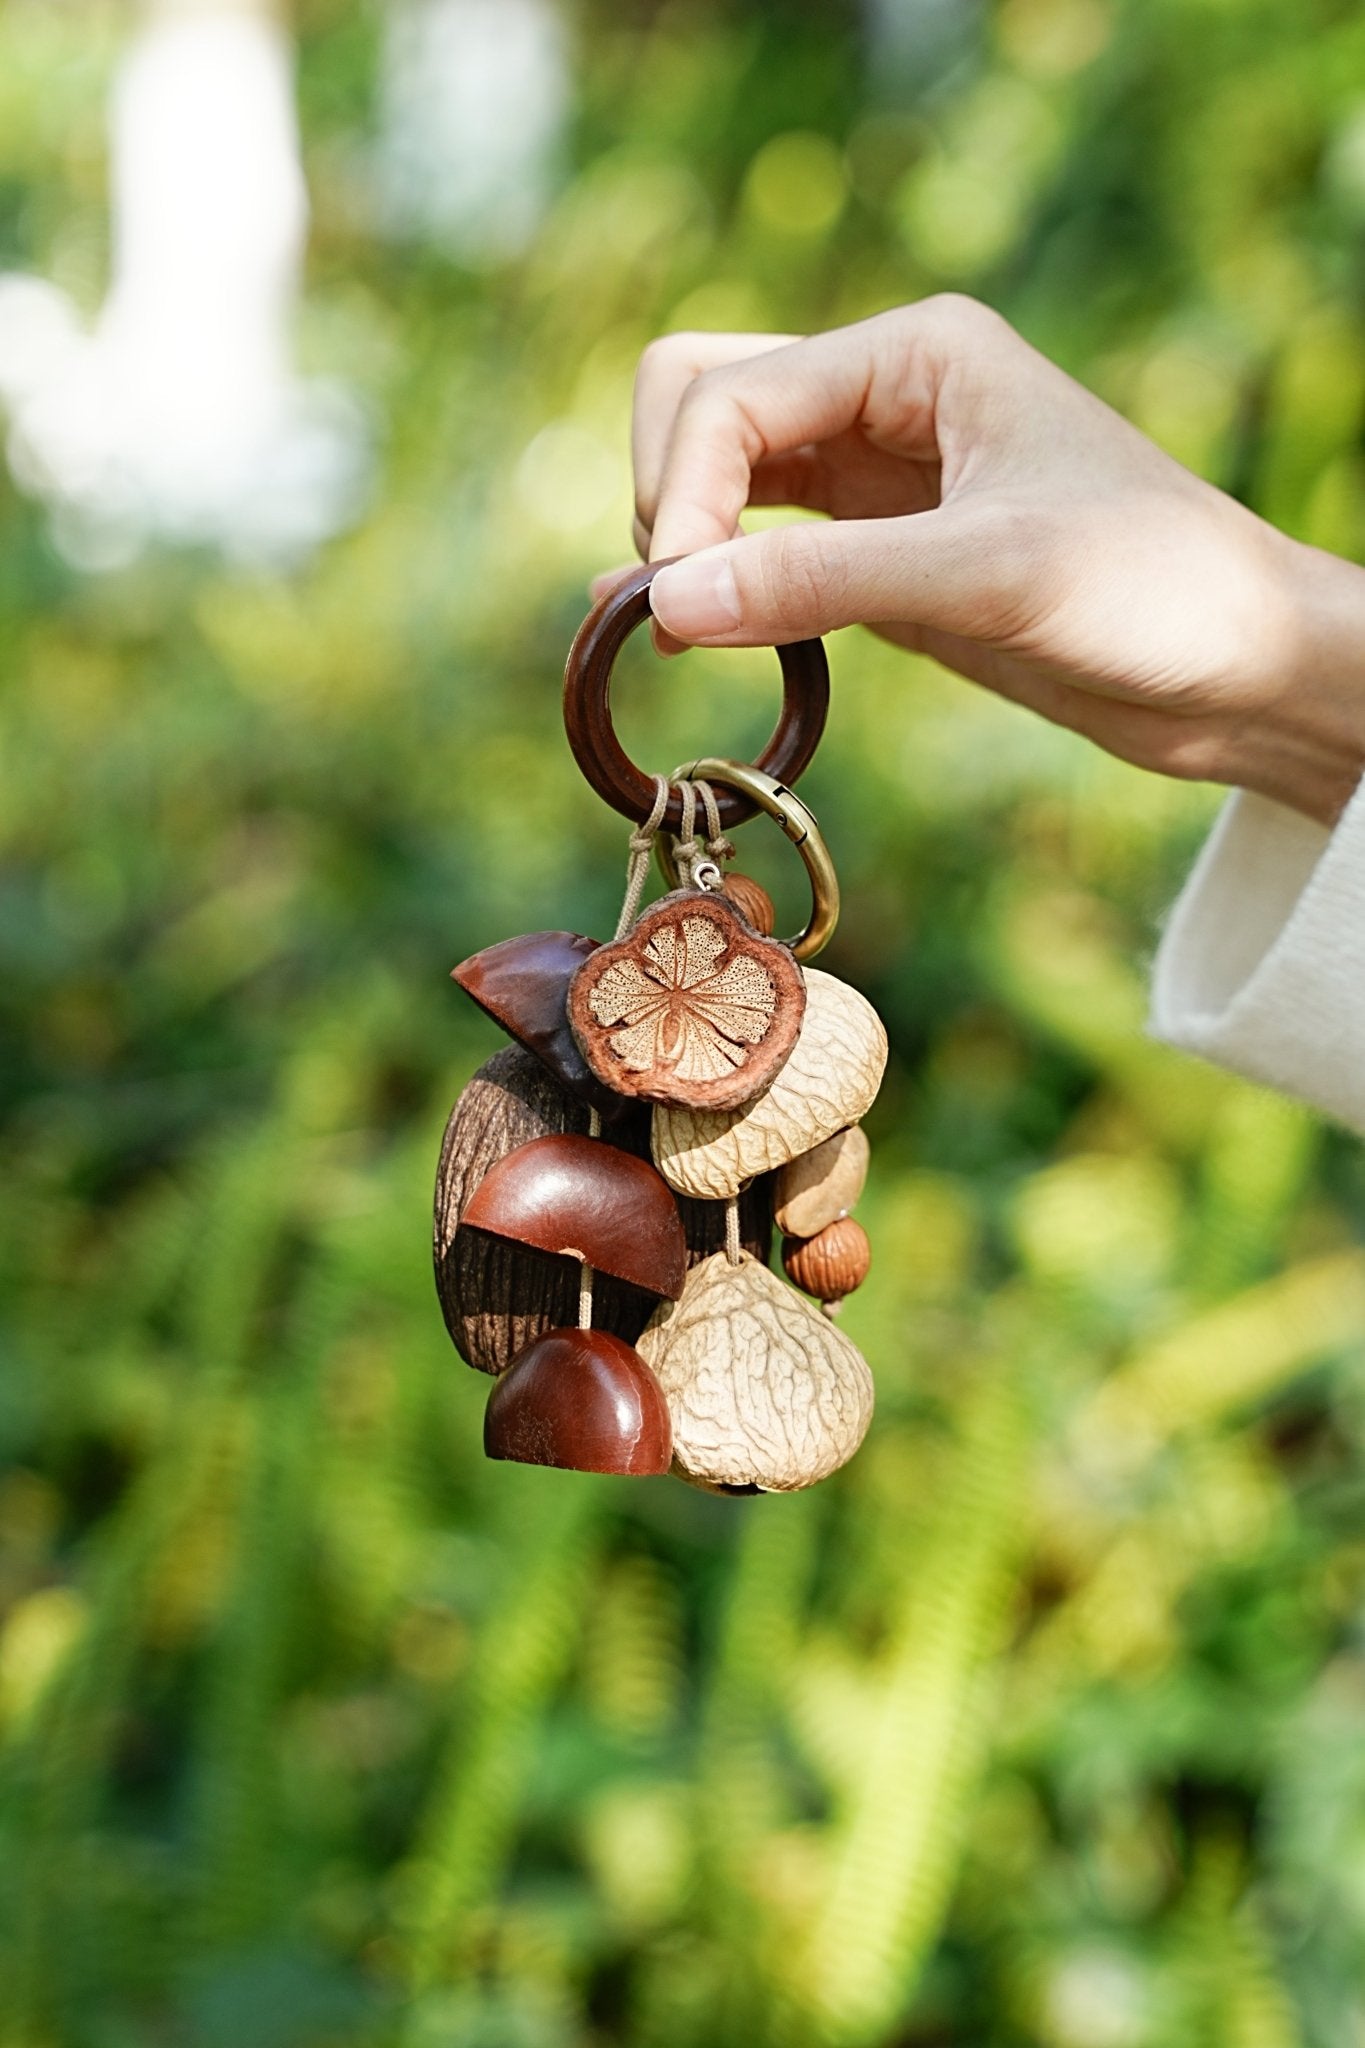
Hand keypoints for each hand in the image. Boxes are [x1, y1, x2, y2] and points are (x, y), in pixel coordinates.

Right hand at [602, 297, 1364, 825]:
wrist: (1235, 668)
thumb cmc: (1148, 590)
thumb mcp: (987, 576)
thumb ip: (821, 584)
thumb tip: (663, 606)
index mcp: (914, 352)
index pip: (729, 394)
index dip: (681, 495)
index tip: (678, 607)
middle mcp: (882, 394)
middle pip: (700, 400)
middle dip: (666, 495)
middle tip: (674, 608)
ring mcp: (874, 473)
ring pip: (720, 471)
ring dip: (679, 540)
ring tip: (666, 632)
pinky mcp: (878, 550)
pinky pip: (759, 544)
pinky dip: (713, 582)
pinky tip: (684, 634)